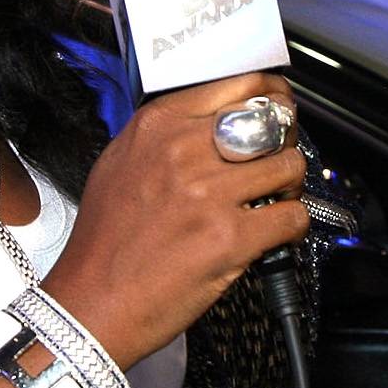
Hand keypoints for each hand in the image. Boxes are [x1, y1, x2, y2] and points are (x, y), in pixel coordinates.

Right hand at [41, 73, 308, 368]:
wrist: (92, 302)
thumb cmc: (104, 243)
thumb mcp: (119, 164)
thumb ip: (164, 136)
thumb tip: (211, 123)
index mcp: (158, 125)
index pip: (239, 86)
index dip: (271, 97)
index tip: (278, 110)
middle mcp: (183, 151)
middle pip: (271, 123)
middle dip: (285, 143)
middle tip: (280, 161)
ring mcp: (208, 193)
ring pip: (289, 166)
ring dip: (291, 185)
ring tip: (276, 200)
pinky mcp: (230, 237)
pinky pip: (292, 216)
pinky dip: (294, 225)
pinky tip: (277, 233)